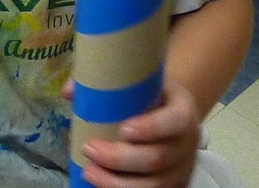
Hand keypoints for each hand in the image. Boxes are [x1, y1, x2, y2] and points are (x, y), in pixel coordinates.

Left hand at [77, 82, 202, 187]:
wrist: (173, 113)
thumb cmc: (150, 95)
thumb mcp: (138, 80)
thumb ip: (105, 82)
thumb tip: (69, 92)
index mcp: (184, 110)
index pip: (175, 121)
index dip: (151, 128)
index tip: (123, 129)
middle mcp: (188, 143)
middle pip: (158, 158)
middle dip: (120, 159)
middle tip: (89, 149)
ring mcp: (183, 169)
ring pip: (155, 185)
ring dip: (118, 184)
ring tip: (89, 172)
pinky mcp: (175, 186)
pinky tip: (103, 186)